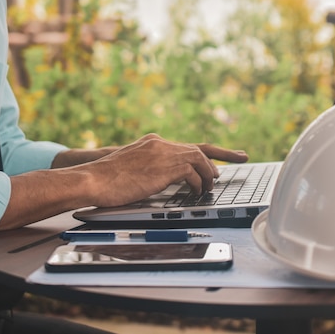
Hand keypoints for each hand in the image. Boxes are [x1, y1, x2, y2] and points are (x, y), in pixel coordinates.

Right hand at [87, 134, 247, 206]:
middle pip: (200, 147)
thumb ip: (152, 167)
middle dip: (223, 153)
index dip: (206, 152)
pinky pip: (192, 172)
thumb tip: (169, 179)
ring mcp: (163, 153)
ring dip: (208, 174)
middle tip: (242, 156)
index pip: (187, 145)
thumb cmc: (107, 181)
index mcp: (154, 142)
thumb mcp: (132, 167)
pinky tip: (198, 192)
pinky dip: (199, 183)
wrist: (92, 179)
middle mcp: (161, 143)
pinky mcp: (165, 167)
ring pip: (199, 159)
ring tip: (210, 186)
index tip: (222, 155)